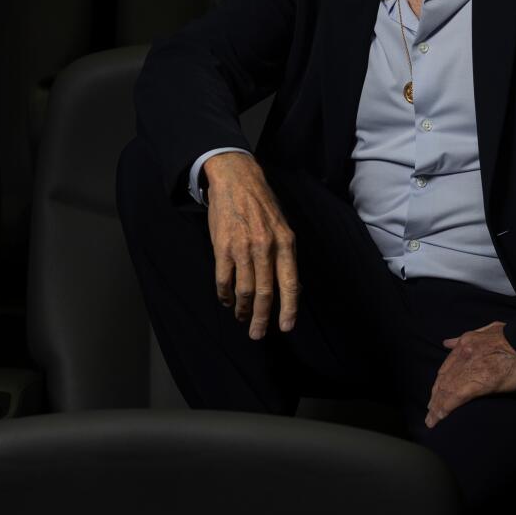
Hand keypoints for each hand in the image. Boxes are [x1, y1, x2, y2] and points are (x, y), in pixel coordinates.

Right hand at [202, 153, 298, 339]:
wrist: (237, 181)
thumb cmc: (263, 206)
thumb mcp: (283, 227)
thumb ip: (286, 256)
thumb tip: (293, 288)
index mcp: (285, 244)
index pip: (290, 284)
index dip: (289, 309)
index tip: (285, 327)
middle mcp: (266, 248)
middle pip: (265, 293)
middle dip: (262, 318)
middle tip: (257, 334)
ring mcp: (243, 248)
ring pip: (244, 290)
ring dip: (243, 309)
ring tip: (242, 318)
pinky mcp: (222, 247)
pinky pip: (223, 279)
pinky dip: (224, 295)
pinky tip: (226, 300)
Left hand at [424, 321, 515, 427]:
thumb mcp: (491, 329)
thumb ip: (468, 336)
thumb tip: (447, 342)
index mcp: (467, 342)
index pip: (447, 365)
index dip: (440, 381)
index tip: (436, 393)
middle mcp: (465, 353)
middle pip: (444, 379)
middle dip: (435, 396)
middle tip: (430, 411)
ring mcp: (471, 367)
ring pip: (446, 390)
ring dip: (436, 407)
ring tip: (431, 421)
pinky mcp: (479, 382)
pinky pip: (455, 398)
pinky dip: (445, 409)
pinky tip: (439, 418)